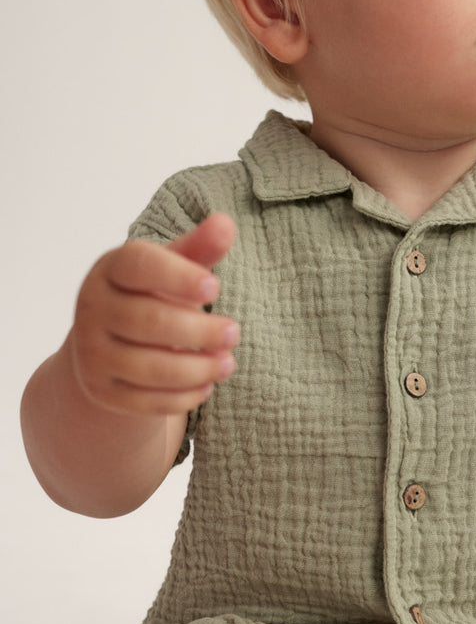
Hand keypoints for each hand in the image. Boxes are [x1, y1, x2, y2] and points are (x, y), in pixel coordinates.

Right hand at [69, 213, 238, 416]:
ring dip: (198, 367)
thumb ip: (198, 249)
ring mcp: (93, 353)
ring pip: (150, 367)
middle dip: (199, 330)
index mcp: (109, 270)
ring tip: (228, 362)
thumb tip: (226, 223)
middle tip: (234, 332)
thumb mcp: (171, 271)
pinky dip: (184, 396)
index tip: (215, 287)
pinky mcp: (103, 391)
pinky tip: (207, 386)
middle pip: (149, 321)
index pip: (138, 265)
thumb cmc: (150, 297)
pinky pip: (147, 400)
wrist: (107, 348)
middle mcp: (92, 309)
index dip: (178, 276)